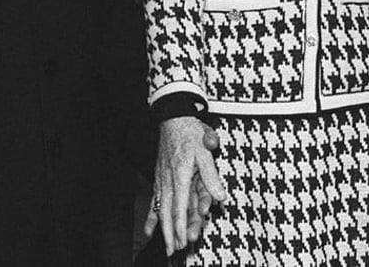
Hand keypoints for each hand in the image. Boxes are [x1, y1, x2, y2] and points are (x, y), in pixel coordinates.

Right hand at [144, 118, 226, 253]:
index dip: (180, 225)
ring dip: (163, 229)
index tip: (182, 240)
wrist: (173, 118)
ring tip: (165, 246)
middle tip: (173, 251)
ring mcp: (162, 179)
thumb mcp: (205, 150)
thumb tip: (220, 196)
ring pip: (160, 209)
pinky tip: (148, 230)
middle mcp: (168, 180)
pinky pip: (155, 200)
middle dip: (170, 233)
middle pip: (168, 212)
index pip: (180, 206)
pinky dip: (151, 216)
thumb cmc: (190, 132)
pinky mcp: (159, 177)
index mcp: (180, 175)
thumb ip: (211, 175)